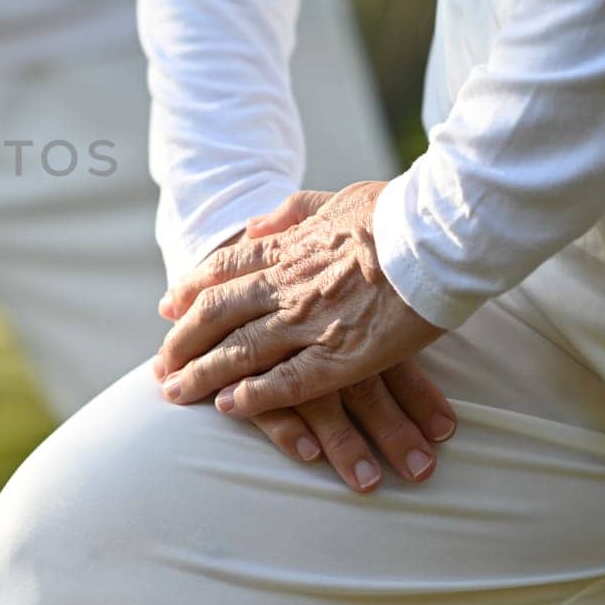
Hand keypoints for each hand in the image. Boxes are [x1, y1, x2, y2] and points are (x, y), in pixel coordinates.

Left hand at [154, 192, 454, 492]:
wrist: (443, 232)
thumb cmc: (401, 212)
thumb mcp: (339, 197)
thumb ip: (294, 210)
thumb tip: (256, 223)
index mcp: (288, 247)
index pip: (222, 270)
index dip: (189, 290)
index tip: (168, 308)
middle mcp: (287, 284)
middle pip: (216, 314)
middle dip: (182, 341)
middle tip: (161, 363)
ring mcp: (310, 321)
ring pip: (240, 351)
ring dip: (201, 374)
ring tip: (174, 393)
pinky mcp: (342, 356)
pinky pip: (286, 381)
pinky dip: (252, 396)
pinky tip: (227, 408)